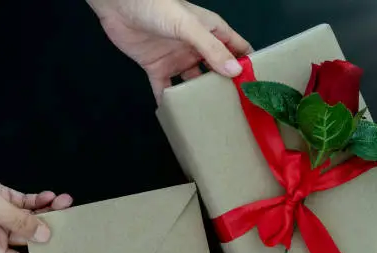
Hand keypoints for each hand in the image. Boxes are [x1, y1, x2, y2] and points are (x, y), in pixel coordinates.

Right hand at [0, 122, 71, 252]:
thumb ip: (20, 221)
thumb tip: (46, 236)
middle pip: (28, 240)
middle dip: (51, 230)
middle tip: (74, 221)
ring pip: (27, 219)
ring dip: (46, 211)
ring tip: (66, 202)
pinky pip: (21, 204)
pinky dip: (36, 200)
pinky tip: (51, 195)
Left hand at [88, 0, 251, 101]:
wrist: (119, 5)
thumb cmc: (158, 8)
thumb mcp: (189, 27)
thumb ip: (211, 49)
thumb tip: (235, 72)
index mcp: (210, 32)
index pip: (237, 48)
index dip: (247, 64)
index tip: (257, 86)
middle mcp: (196, 47)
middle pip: (217, 70)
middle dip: (226, 87)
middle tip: (238, 110)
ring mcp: (177, 58)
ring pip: (193, 82)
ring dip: (200, 97)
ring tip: (211, 118)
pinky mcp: (157, 67)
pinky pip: (165, 89)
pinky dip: (169, 102)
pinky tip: (176, 117)